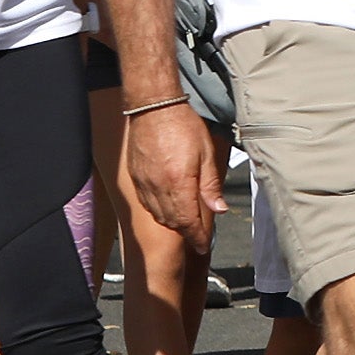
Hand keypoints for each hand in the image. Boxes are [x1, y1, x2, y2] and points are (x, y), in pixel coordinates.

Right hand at [125, 92, 220, 245]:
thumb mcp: (206, 154)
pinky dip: (159, 211)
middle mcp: (158, 188)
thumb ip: (211, 185)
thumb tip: (220, 210)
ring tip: (187, 223)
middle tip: (199, 235)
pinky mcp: (135, 178)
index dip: (197, 237)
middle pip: (172, 222)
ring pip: (158, 215)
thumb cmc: (184, 126)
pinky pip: (146, 204)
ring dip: (173, 223)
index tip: (203, 246)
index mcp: (179, 183)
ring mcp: (143, 184)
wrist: (153, 108)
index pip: (188, 221)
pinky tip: (168, 207)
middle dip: (187, 232)